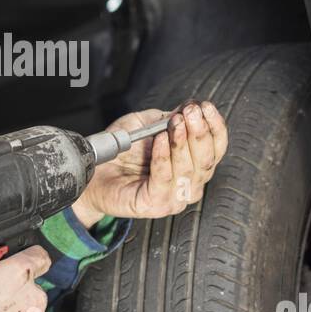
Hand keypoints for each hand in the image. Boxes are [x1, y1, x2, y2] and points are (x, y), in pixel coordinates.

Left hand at [72, 100, 228, 225]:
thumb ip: (168, 117)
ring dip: (182, 143)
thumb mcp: (147, 124)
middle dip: (199, 133)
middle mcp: (190, 183)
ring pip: (189, 171)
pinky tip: (159, 140)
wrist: (94, 172)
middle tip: (189, 112)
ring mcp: (174, 198)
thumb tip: (190, 106)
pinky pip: (164, 180)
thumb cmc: (123, 150)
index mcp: (194, 164)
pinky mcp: (155, 205)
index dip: (215, 126)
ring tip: (174, 124)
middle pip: (208, 160)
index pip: (217, 147)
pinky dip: (163, 158)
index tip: (205, 106)